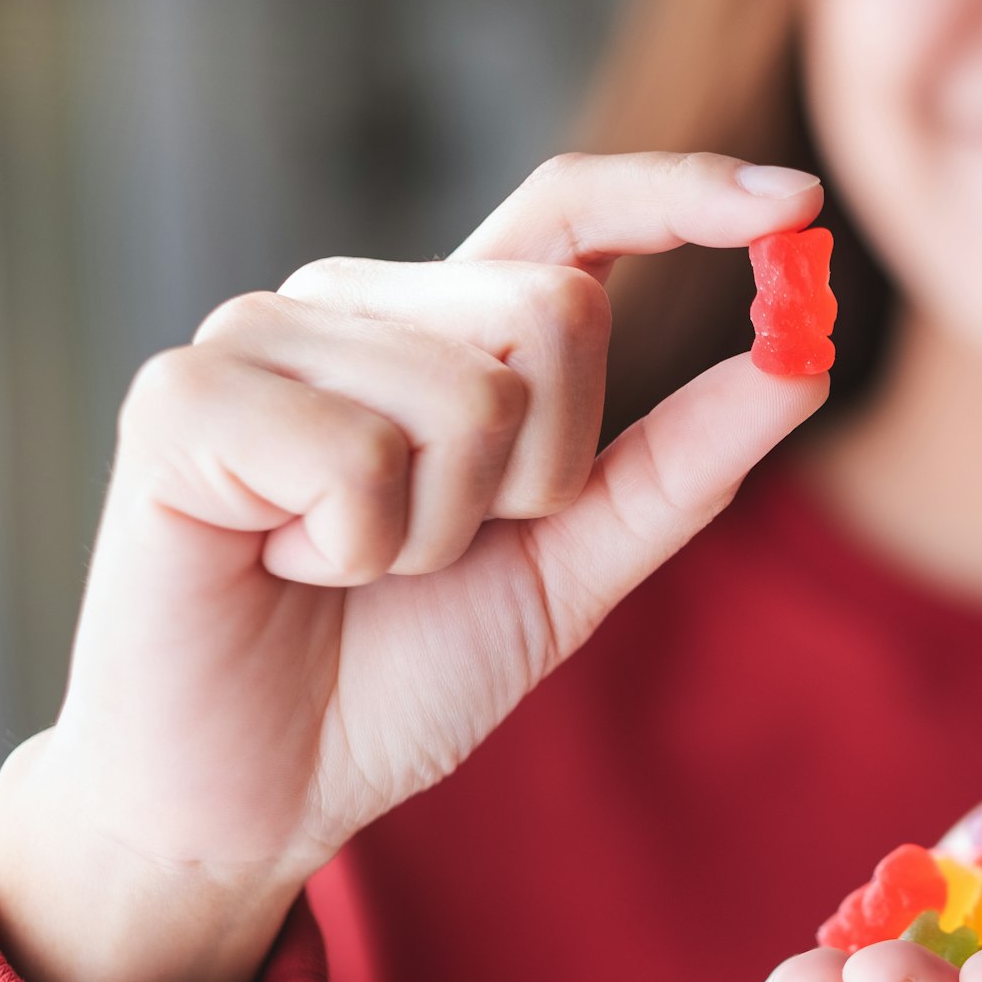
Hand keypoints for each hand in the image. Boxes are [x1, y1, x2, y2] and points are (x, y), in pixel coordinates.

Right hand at [0, 152, 828, 981]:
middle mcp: (357, 305)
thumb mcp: (571, 566)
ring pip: (468, 397)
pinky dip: (353, 549)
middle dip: (543, 476)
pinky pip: (359, 455)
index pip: (572, 212)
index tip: (801, 200)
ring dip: (440, 534)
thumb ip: (678, 465)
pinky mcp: (180, 398)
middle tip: (443, 549)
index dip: (684, 192)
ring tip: (348, 567)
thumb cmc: (400, 670)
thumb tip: (801, 363)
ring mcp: (260, 336)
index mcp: (446, 330)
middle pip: (555, 311)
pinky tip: (281, 564)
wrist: (260, 789)